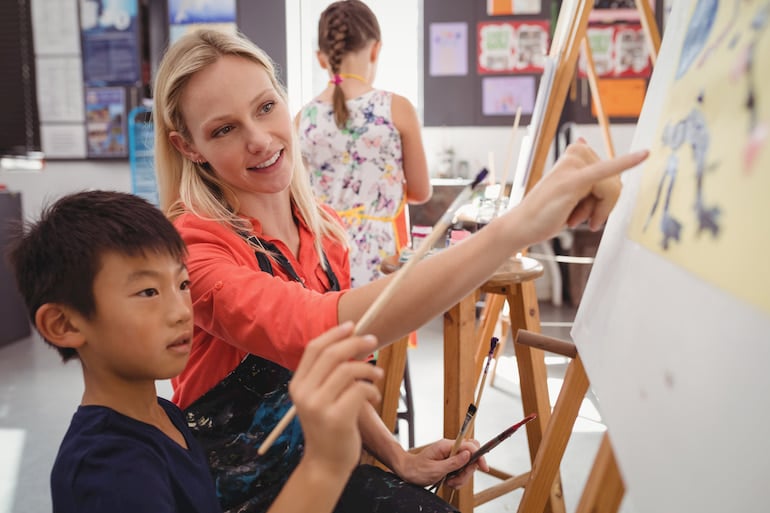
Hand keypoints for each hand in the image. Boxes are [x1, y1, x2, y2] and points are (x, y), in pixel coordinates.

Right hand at [289, 322, 382, 475]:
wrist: (325, 464)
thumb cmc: (329, 427)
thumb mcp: (320, 398)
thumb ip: (329, 375)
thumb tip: (353, 341)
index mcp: (297, 385)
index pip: (314, 348)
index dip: (335, 333)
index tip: (353, 326)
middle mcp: (304, 393)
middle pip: (332, 354)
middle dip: (356, 343)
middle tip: (374, 341)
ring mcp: (318, 406)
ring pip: (349, 370)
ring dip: (369, 369)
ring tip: (377, 376)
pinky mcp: (337, 418)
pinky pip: (360, 389)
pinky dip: (372, 389)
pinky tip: (374, 398)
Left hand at [394, 438, 488, 488]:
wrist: (407, 472)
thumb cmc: (418, 470)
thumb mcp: (436, 469)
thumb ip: (454, 462)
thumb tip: (468, 454)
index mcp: (446, 446)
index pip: (469, 446)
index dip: (479, 456)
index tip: (483, 467)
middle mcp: (450, 448)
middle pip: (471, 456)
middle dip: (468, 470)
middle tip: (456, 479)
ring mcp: (451, 455)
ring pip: (467, 465)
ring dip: (461, 477)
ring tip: (449, 482)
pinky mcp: (450, 462)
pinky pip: (461, 470)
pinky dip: (458, 479)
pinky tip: (448, 481)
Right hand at [514, 141, 647, 244]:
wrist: (523, 225)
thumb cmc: (546, 211)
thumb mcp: (571, 190)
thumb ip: (584, 171)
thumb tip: (581, 141)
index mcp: (577, 153)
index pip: (612, 176)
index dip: (604, 200)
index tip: (588, 211)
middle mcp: (576, 154)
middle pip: (615, 182)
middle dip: (602, 207)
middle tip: (578, 218)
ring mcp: (574, 166)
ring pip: (611, 190)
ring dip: (596, 212)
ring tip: (573, 218)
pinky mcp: (574, 181)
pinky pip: (606, 172)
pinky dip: (627, 163)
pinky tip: (644, 155)